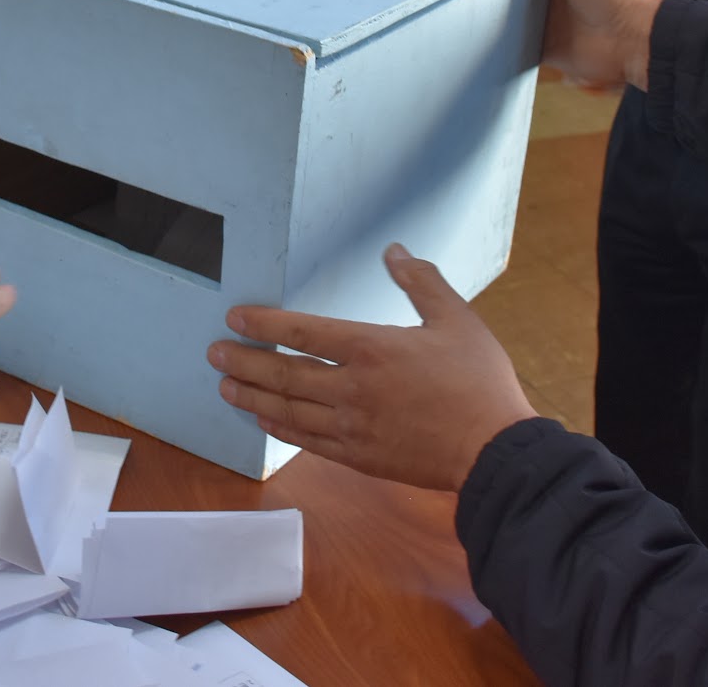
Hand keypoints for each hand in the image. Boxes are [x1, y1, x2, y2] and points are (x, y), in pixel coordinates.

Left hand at [210, 245, 537, 492]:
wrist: (493, 450)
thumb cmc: (478, 382)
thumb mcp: (456, 319)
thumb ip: (421, 282)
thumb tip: (395, 251)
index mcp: (372, 347)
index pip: (303, 332)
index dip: (264, 323)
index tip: (235, 318)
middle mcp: (352, 387)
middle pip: (284, 373)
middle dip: (244, 362)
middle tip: (213, 354)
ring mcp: (352, 426)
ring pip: (288, 409)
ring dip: (252, 396)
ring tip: (225, 386)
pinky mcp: (359, 457)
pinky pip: (308, 441)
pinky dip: (280, 429)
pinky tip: (265, 420)